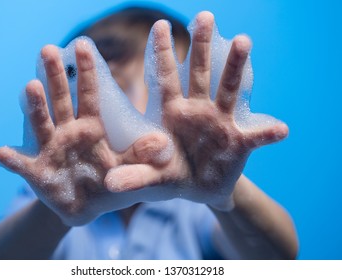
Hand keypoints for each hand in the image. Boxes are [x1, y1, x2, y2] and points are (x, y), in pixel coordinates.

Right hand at [0, 41, 180, 225]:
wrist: (87, 209)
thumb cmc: (109, 184)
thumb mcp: (127, 168)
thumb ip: (140, 154)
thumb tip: (162, 142)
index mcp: (92, 128)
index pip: (89, 95)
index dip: (87, 72)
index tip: (84, 45)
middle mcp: (68, 133)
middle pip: (62, 101)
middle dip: (56, 77)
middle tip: (49, 50)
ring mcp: (51, 150)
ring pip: (42, 124)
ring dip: (36, 106)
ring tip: (31, 87)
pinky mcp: (37, 172)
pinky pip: (22, 165)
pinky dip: (12, 160)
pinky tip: (2, 152)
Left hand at [148, 12, 288, 209]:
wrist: (200, 190)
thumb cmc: (173, 175)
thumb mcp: (154, 178)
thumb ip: (135, 177)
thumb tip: (110, 183)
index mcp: (173, 114)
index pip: (166, 79)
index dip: (164, 53)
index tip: (161, 25)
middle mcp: (197, 111)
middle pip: (199, 74)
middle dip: (201, 46)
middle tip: (204, 16)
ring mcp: (220, 123)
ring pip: (228, 90)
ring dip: (236, 67)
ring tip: (244, 41)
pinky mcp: (239, 143)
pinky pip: (255, 137)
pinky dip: (267, 134)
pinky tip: (281, 130)